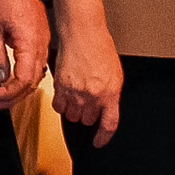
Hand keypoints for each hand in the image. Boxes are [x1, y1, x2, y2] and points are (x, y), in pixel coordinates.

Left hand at [0, 0, 49, 109]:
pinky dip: (24, 78)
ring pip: (35, 76)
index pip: (24, 80)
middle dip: (12, 98)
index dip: (8, 94)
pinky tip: (11, 83)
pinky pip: (36, 66)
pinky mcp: (41, 40)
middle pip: (32, 83)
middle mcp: (41, 46)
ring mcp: (43, 43)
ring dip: (18, 90)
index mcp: (31, 43)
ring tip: (0, 99)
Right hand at [51, 18, 125, 146]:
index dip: (104, 138)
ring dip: (75, 110)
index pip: (109, 125)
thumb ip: (112, 95)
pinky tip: (66, 95)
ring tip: (78, 96)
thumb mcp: (116, 74)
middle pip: (88, 121)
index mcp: (110, 93)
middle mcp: (92, 96)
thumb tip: (107, 110)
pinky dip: (62, 104)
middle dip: (89, 114)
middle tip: (89, 102)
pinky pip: (59, 107)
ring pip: (72, 116)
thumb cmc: (100, 48)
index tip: (100, 142)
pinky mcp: (60, 87)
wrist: (82, 33)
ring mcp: (75, 93)